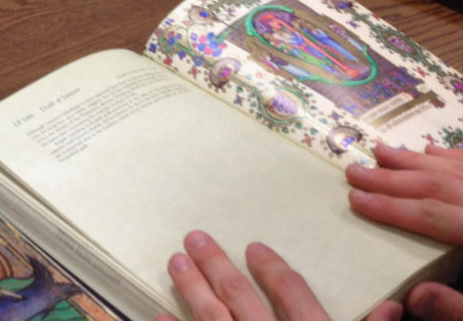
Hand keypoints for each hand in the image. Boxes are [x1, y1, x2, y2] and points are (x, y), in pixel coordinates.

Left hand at [154, 230, 402, 320]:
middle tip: (193, 236)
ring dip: (192, 289)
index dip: (275, 270)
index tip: (255, 246)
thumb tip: (392, 306)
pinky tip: (157, 315)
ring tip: (174, 261)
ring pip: (212, 319)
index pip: (295, 297)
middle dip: (217, 266)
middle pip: (241, 300)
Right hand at [346, 144, 462, 320]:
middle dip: (393, 178)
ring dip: (416, 160)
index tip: (353, 199)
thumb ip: (458, 310)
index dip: (392, 208)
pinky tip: (433, 151)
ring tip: (381, 151)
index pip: (433, 216)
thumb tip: (413, 296)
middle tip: (353, 170)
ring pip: (457, 170)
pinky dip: (453, 156)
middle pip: (439, 185)